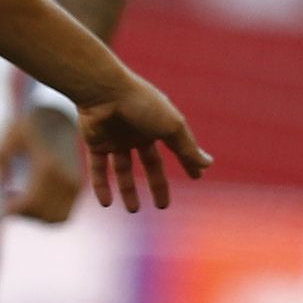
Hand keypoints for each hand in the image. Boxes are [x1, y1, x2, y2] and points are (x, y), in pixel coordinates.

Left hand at [0, 106, 83, 223]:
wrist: (60, 113)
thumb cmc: (31, 123)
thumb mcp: (9, 136)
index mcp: (48, 168)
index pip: (29, 204)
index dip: (11, 210)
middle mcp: (66, 179)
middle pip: (42, 215)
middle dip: (22, 214)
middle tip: (7, 204)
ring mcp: (75, 183)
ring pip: (56, 218)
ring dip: (36, 217)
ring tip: (20, 202)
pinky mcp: (79, 183)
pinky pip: (65, 211)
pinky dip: (49, 214)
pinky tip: (33, 200)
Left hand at [79, 76, 211, 211]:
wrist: (102, 91)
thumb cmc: (141, 104)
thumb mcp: (171, 127)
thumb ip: (188, 148)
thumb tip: (208, 164)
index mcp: (158, 124)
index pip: (177, 147)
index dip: (187, 162)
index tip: (197, 177)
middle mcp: (136, 131)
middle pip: (150, 163)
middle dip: (157, 184)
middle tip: (163, 207)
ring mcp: (115, 138)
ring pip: (122, 169)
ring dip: (128, 190)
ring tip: (134, 211)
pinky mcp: (95, 143)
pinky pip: (97, 168)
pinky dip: (102, 186)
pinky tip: (107, 204)